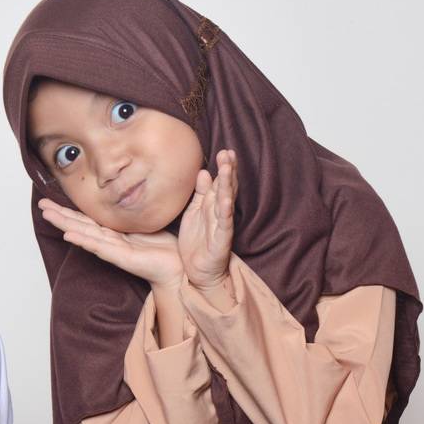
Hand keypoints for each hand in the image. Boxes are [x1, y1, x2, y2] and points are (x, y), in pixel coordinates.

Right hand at [38, 199, 183, 290]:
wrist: (178, 268)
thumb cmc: (165, 248)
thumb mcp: (149, 222)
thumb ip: (139, 209)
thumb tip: (138, 185)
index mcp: (115, 233)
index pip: (88, 219)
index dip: (70, 210)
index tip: (54, 200)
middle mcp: (110, 241)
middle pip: (80, 225)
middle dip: (60, 215)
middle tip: (41, 205)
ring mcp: (113, 250)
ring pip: (84, 234)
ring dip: (65, 224)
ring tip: (48, 215)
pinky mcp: (121, 258)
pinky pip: (99, 247)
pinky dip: (83, 240)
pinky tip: (69, 235)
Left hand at [179, 150, 236, 292]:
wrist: (199, 272)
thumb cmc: (197, 243)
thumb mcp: (195, 213)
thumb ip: (200, 194)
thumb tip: (204, 172)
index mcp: (212, 206)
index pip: (220, 183)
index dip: (224, 168)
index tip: (224, 151)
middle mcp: (219, 213)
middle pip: (226, 188)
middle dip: (228, 170)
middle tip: (228, 152)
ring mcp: (222, 225)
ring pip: (226, 201)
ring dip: (228, 184)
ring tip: (228, 167)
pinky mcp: (221, 240)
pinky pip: (224, 223)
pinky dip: (225, 210)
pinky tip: (226, 198)